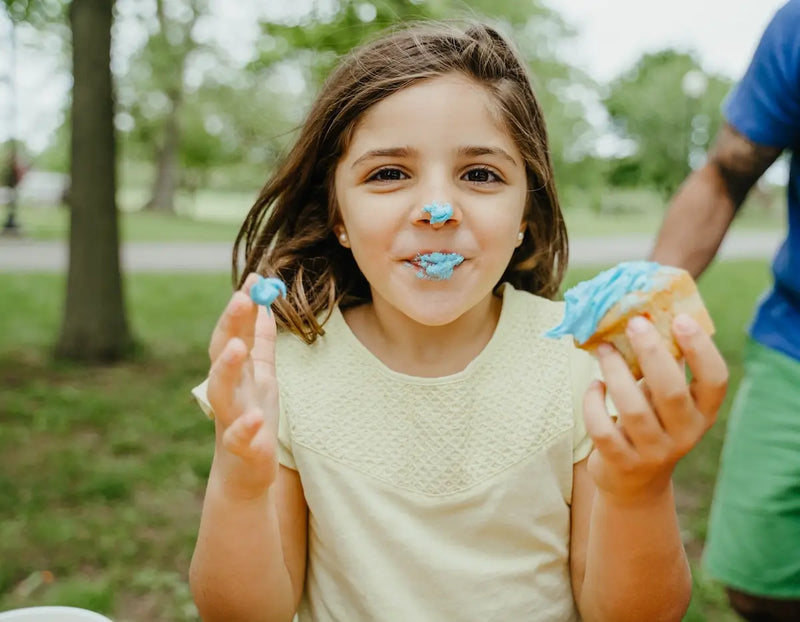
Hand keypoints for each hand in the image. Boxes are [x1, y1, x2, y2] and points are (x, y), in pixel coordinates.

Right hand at [206, 273, 280, 498]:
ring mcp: (231, 419)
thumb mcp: (262, 376)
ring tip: (237, 347)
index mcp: (237, 372)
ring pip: (221, 392)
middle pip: (222, 354)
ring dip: (227, 368)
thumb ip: (262, 342)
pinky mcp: (241, 450)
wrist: (244, 474)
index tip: (255, 276)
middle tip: (241, 298)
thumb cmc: (252, 419)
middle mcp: (228, 391)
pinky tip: (257, 418)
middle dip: (230, 325)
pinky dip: (246, 428)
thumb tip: (264, 304)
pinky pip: (240, 438)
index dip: (242, 307)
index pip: (235, 332)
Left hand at [583, 314, 727, 502]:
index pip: (715, 381)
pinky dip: (594, 403)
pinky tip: (594, 387)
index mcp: (703, 412)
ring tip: (603, 350)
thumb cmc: (651, 422)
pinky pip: (603, 430)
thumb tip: (645, 314)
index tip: (681, 319)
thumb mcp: (665, 398)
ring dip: (615, 373)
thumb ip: (663, 365)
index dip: (701, 349)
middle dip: (651, 353)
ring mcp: (654, 452)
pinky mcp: (622, 463)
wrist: (633, 481)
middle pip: (671, 391)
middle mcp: (685, 434)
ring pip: (633, 409)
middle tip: (633, 323)